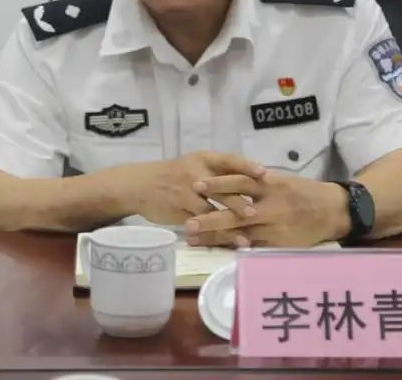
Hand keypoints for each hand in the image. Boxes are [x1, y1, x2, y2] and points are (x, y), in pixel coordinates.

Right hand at [111, 151, 265, 225]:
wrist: (137, 185)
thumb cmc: (171, 175)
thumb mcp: (192, 166)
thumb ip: (216, 173)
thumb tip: (249, 183)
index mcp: (202, 159)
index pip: (228, 160)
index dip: (246, 166)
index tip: (264, 173)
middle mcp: (196, 173)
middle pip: (224, 186)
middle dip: (240, 200)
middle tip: (257, 211)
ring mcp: (188, 192)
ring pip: (213, 209)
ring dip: (230, 223)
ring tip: (246, 235)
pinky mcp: (180, 209)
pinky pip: (201, 223)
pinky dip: (214, 233)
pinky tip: (225, 242)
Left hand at [184, 173, 348, 247]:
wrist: (332, 210)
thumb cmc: (304, 192)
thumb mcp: (282, 181)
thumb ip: (258, 183)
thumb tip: (230, 181)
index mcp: (270, 185)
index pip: (240, 182)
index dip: (217, 184)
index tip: (196, 185)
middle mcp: (270, 205)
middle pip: (235, 212)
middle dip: (210, 217)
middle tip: (187, 222)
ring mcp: (273, 226)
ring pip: (239, 232)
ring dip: (215, 236)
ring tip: (193, 238)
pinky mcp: (278, 243)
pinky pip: (252, 246)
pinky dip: (234, 247)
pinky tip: (217, 249)